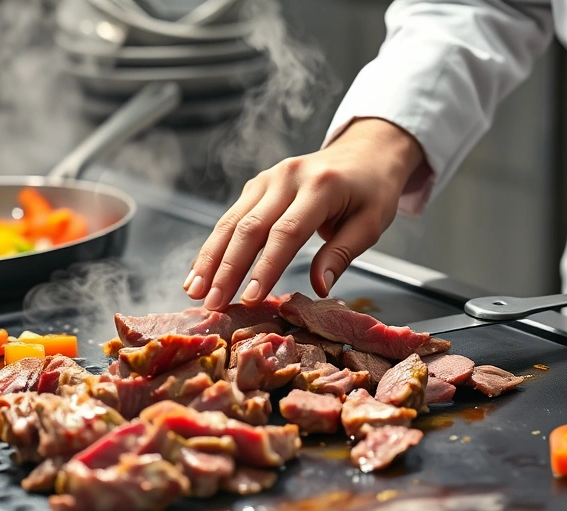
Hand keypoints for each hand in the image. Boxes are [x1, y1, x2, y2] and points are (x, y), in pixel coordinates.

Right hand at [183, 118, 425, 309]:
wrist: (365, 151)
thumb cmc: (372, 191)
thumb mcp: (370, 223)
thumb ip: (341, 254)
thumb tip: (319, 288)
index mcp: (320, 186)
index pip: (286, 232)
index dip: (266, 267)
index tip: (251, 299)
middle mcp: (287, 178)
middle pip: (249, 227)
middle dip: (227, 269)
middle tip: (213, 303)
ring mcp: (268, 178)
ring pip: (231, 221)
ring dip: (210, 258)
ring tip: (194, 291)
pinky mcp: (257, 185)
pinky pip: (231, 217)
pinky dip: (214, 245)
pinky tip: (200, 271)